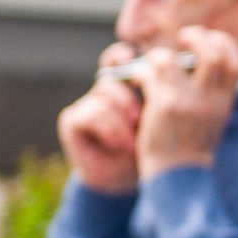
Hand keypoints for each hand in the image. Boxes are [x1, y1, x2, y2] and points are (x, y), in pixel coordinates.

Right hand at [58, 43, 142, 194]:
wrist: (125, 181)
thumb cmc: (147, 150)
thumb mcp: (157, 121)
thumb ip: (157, 96)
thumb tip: (165, 72)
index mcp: (125, 88)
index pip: (119, 60)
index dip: (122, 55)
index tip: (129, 56)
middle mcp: (103, 93)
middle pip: (112, 77)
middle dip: (128, 96)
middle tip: (139, 117)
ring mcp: (87, 104)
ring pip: (105, 95)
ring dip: (123, 119)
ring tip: (133, 140)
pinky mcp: (72, 119)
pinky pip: (93, 112)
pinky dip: (110, 129)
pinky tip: (119, 144)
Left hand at [135, 27, 237, 177]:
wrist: (179, 176)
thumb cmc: (191, 147)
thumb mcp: (213, 118)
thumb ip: (212, 92)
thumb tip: (201, 60)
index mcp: (225, 101)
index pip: (235, 61)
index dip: (223, 43)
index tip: (209, 39)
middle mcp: (210, 99)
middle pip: (211, 52)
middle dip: (195, 36)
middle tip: (182, 38)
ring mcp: (187, 102)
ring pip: (168, 58)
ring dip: (155, 58)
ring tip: (152, 67)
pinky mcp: (164, 107)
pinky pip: (148, 75)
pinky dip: (140, 73)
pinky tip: (138, 82)